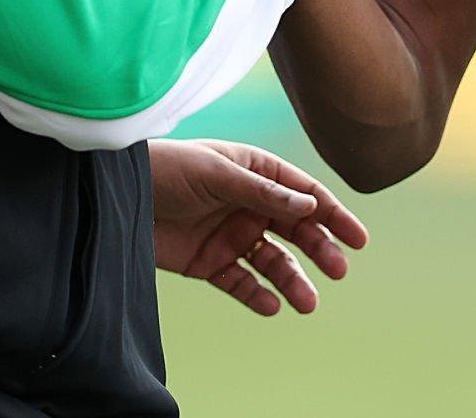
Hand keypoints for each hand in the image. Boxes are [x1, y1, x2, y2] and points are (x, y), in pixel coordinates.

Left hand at [148, 138, 368, 315]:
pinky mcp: (209, 262)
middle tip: (338, 271)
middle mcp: (248, 204)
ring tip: (307, 303)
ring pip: (272, 261)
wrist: (118, 195)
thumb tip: (311, 205)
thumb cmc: (167, 169)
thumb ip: (262, 192)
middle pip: (295, 230)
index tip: (357, 239)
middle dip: (318, 250)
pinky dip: (257, 295)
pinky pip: (241, 282)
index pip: (303, 193)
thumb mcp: (216, 174)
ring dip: (293, 280)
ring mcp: (231, 234)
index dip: (332, 214)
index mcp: (255, 172)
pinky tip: (272, 306)